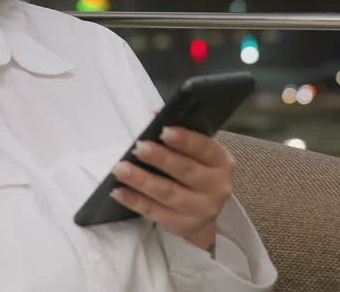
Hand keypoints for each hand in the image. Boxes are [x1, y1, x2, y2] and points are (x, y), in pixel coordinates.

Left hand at [110, 126, 235, 254]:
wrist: (203, 209)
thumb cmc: (195, 169)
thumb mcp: (196, 153)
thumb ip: (180, 136)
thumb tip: (155, 114)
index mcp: (221, 162)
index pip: (205, 149)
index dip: (185, 140)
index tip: (164, 130)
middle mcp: (216, 187)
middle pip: (186, 171)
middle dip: (160, 158)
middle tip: (138, 147)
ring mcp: (202, 209)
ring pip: (169, 194)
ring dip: (142, 180)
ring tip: (120, 169)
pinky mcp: (184, 226)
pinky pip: (155, 213)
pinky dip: (135, 201)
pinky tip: (118, 191)